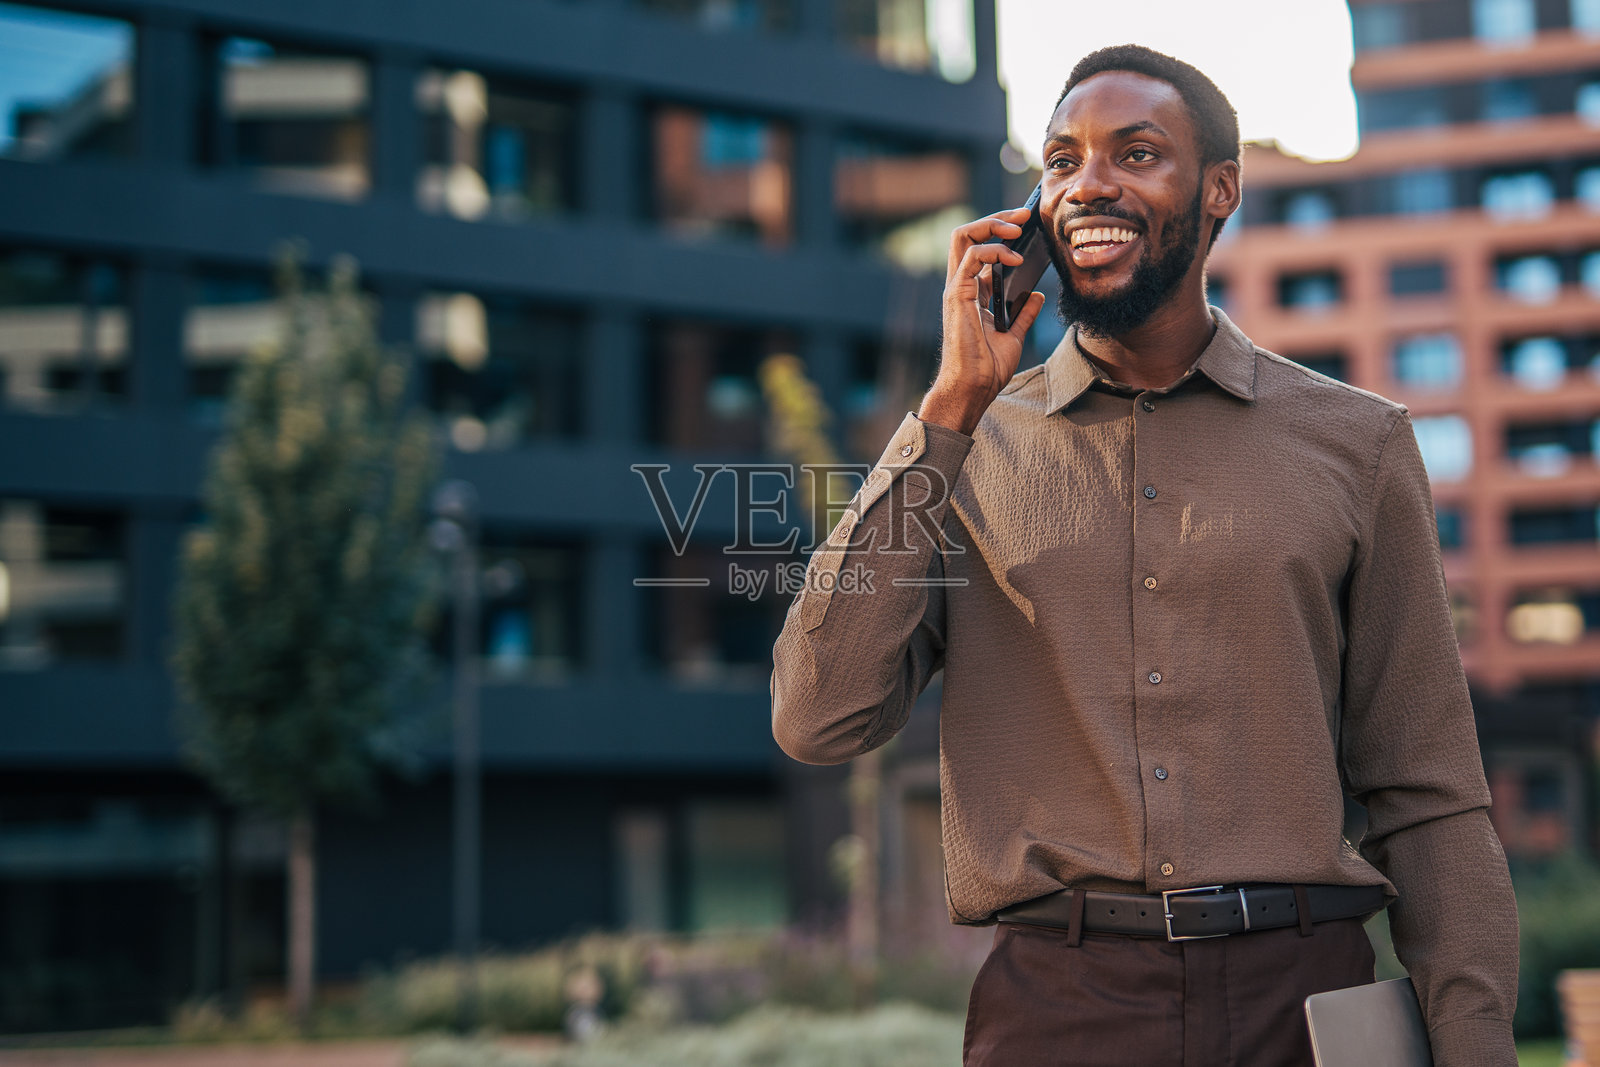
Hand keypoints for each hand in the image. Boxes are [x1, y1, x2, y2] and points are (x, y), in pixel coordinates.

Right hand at [919, 207, 1047, 435]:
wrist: (974, 387)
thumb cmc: (986, 368)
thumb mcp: (1014, 335)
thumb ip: (1023, 313)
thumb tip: (1035, 294)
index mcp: (972, 292)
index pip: (980, 246)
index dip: (1000, 230)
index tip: (1026, 224)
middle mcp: (962, 285)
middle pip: (968, 233)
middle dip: (996, 217)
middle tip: (1024, 215)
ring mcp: (957, 288)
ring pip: (964, 236)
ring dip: (993, 225)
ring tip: (1018, 228)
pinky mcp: (958, 294)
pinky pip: (971, 257)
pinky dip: (994, 250)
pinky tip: (1014, 258)